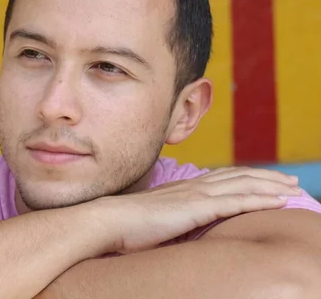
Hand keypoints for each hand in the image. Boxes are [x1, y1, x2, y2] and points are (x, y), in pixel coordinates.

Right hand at [87, 167, 300, 254]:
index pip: (221, 178)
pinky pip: (237, 202)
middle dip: (267, 177)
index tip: (264, 179)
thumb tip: (175, 225)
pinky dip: (261, 199)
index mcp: (182, 188)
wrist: (109, 220)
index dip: (245, 176)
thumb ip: (170, 216)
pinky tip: (279, 201)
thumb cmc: (125, 225)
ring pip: (243, 185)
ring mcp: (195, 195)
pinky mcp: (197, 208)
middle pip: (238, 176)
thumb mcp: (154, 218)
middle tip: (289, 180)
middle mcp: (192, 186)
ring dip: (271, 186)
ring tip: (293, 188)